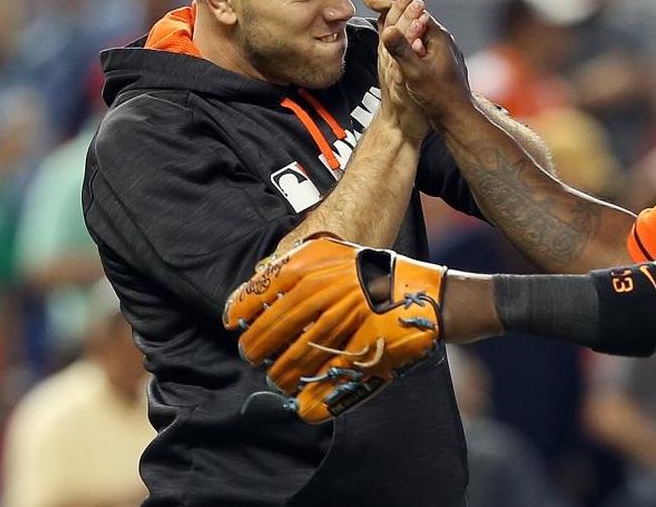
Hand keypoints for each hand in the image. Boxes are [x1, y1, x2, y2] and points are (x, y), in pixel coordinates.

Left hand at [223, 235, 445, 423]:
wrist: (422, 295)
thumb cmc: (371, 273)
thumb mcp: (330, 252)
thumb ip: (290, 266)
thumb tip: (250, 298)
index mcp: (306, 269)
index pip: (254, 298)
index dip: (239, 316)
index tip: (234, 325)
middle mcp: (318, 296)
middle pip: (265, 338)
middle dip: (255, 352)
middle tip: (254, 358)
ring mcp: (337, 328)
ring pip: (288, 366)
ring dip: (279, 377)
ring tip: (279, 379)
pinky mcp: (358, 356)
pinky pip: (322, 388)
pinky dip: (309, 402)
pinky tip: (303, 403)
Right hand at [363, 0, 472, 126]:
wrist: (458, 118)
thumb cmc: (439, 97)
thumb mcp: (416, 73)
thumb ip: (401, 51)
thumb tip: (387, 29)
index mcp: (438, 37)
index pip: (412, 10)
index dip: (390, 2)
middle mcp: (442, 40)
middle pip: (416, 16)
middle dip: (395, 6)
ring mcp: (442, 50)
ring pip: (418, 28)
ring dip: (401, 18)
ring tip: (387, 11)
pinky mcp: (440, 61)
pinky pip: (421, 40)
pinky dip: (408, 33)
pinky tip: (403, 38)